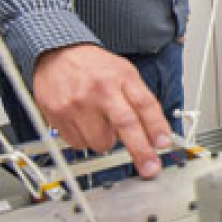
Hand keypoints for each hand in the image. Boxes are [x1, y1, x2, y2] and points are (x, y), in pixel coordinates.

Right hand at [32, 44, 170, 178]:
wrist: (56, 54)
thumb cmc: (94, 67)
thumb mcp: (124, 73)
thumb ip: (139, 100)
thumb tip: (155, 134)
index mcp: (121, 77)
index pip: (144, 104)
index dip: (157, 126)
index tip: (164, 144)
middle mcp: (100, 90)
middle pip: (125, 124)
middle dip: (140, 150)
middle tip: (150, 167)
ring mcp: (77, 103)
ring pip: (99, 142)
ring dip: (105, 141)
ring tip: (101, 123)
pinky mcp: (58, 115)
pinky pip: (77, 144)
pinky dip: (85, 140)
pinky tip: (83, 123)